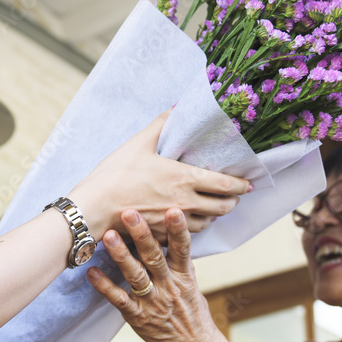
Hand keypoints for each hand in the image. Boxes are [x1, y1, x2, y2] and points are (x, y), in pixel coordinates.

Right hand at [71, 112, 251, 241]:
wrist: (93, 208)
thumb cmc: (115, 174)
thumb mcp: (139, 142)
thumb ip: (162, 123)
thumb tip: (177, 105)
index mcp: (185, 179)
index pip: (225, 185)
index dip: (241, 185)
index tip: (248, 183)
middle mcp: (185, 203)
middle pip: (222, 208)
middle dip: (232, 202)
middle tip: (234, 196)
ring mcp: (173, 223)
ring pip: (206, 223)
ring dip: (213, 215)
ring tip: (213, 208)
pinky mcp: (161, 235)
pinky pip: (185, 235)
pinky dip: (192, 228)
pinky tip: (188, 221)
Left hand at [87, 208, 225, 341]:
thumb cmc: (190, 310)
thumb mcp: (190, 282)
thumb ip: (178, 258)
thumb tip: (171, 228)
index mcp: (183, 275)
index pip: (182, 248)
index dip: (178, 229)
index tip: (172, 210)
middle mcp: (168, 286)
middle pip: (154, 257)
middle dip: (142, 234)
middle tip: (129, 213)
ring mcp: (152, 302)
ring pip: (136, 276)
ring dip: (121, 255)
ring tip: (108, 236)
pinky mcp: (137, 316)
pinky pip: (119, 300)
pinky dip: (105, 287)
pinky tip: (92, 272)